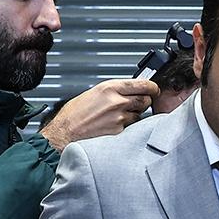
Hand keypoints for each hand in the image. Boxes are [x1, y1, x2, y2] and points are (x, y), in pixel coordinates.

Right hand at [40, 79, 161, 148]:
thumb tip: (126, 92)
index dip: (152, 87)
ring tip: (119, 118)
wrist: (64, 134)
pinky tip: (114, 127)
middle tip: (138, 104)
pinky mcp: (120, 132)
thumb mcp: (93, 94)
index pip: (142, 84)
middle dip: (145, 102)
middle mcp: (117, 102)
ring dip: (134, 116)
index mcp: (110, 88)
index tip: (154, 89)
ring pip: (139, 115)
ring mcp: (120, 118)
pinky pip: (131, 128)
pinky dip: (127, 128)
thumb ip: (112, 92)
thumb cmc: (73, 115)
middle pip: (145, 100)